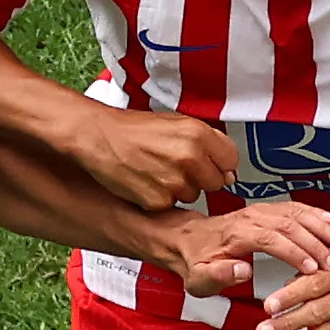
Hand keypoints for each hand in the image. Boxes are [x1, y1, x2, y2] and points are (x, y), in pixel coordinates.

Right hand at [66, 108, 239, 209]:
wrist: (99, 137)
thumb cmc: (131, 129)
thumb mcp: (175, 122)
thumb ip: (204, 140)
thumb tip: (224, 161)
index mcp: (198, 134)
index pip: (231, 160)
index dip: (220, 164)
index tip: (213, 165)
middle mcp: (190, 157)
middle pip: (216, 182)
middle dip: (201, 178)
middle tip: (178, 167)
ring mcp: (175, 181)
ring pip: (193, 196)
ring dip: (180, 189)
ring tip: (157, 171)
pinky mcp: (160, 201)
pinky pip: (171, 206)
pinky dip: (161, 199)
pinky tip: (147, 182)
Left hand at [169, 202, 329, 293]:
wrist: (186, 240)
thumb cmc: (194, 262)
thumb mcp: (198, 278)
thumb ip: (218, 275)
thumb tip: (241, 270)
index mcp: (235, 234)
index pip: (271, 239)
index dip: (294, 253)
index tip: (312, 269)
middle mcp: (249, 217)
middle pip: (289, 224)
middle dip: (316, 243)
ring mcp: (259, 211)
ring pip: (295, 213)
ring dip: (321, 227)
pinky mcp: (266, 210)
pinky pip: (294, 208)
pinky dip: (314, 213)